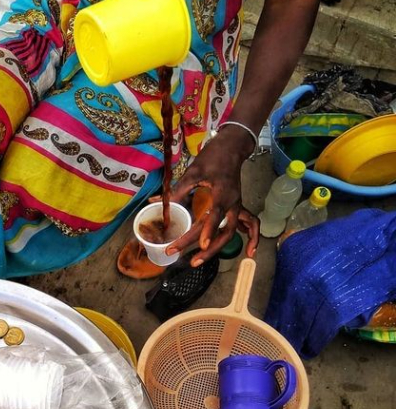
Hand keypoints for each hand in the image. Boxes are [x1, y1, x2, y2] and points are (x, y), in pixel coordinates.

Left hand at [163, 126, 259, 266]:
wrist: (232, 147)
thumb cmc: (213, 157)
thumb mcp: (194, 171)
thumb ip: (178, 190)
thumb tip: (157, 204)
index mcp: (222, 193)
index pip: (215, 216)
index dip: (209, 232)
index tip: (201, 246)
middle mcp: (233, 203)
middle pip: (225, 232)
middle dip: (207, 250)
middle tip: (189, 261)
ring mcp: (237, 206)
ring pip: (231, 234)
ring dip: (217, 250)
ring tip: (198, 261)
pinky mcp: (236, 208)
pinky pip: (247, 226)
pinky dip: (251, 239)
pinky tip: (249, 253)